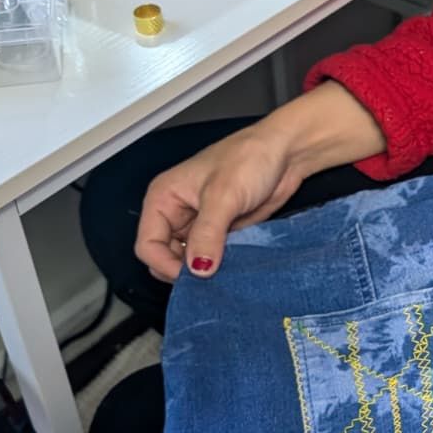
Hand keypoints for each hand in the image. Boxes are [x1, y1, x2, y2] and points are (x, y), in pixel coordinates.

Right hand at [135, 81, 386, 281]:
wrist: (285, 154)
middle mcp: (176, 213)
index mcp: (163, 198)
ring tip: (223, 273)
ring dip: (203, 272)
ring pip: (189, 263)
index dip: (165, 264)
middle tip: (209, 277)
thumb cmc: (250, 158)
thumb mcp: (224, 195)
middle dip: (183, 271)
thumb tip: (197, 268)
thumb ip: (207, 233)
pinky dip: (220, 268)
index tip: (193, 275)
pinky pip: (212, 260)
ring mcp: (199, 226)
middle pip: (164, 258)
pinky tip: (233, 268)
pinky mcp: (221, 234)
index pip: (147, 244)